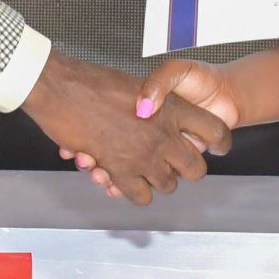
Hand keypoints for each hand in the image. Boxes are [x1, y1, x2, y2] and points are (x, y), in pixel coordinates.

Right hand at [21, 50, 225, 204]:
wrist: (60, 87)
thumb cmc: (91, 82)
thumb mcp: (135, 84)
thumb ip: (153, 100)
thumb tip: (159, 112)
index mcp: (171, 107)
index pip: (215, 131)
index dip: (218, 142)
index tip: (214, 146)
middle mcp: (163, 134)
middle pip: (195, 168)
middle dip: (184, 168)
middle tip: (170, 161)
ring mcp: (143, 155)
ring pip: (168, 185)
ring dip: (156, 179)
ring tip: (142, 168)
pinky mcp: (120, 170)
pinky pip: (141, 196)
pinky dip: (134, 191)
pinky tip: (123, 179)